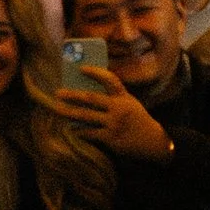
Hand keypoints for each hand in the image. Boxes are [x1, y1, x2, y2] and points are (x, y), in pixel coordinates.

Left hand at [55, 73, 172, 161]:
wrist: (153, 142)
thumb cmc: (136, 120)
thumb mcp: (130, 104)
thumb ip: (114, 98)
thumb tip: (86, 93)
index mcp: (124, 97)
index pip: (110, 80)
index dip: (96, 73)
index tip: (82, 68)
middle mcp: (118, 108)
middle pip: (91, 98)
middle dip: (72, 95)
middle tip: (58, 93)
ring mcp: (114, 123)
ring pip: (86, 116)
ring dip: (69, 112)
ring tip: (57, 109)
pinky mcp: (111, 138)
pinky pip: (90, 132)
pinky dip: (79, 130)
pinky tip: (70, 128)